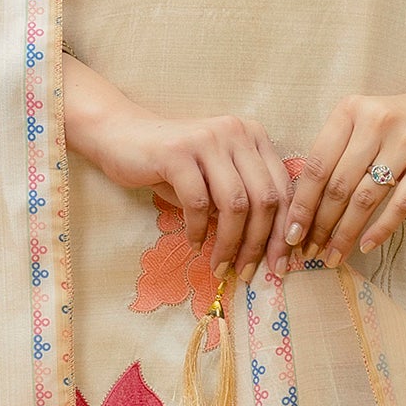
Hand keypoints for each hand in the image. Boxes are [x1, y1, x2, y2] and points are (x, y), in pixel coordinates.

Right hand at [62, 58, 292, 277]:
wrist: (121, 135)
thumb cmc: (172, 165)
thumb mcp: (215, 179)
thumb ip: (242, 202)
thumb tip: (265, 249)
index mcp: (254, 136)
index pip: (283, 188)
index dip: (285, 230)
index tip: (281, 264)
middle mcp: (236, 132)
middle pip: (265, 198)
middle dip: (259, 243)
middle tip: (247, 272)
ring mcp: (208, 140)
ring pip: (235, 204)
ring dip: (229, 243)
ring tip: (220, 266)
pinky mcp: (177, 152)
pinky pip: (198, 202)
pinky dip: (198, 230)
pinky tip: (194, 244)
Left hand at [285, 32, 405, 267]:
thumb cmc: (398, 121)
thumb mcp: (363, 121)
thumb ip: (336, 151)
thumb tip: (301, 204)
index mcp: (351, 111)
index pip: (317, 165)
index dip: (301, 203)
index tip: (289, 233)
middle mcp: (377, 123)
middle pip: (338, 185)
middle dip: (319, 224)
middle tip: (308, 251)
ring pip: (365, 199)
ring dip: (345, 233)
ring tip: (332, 255)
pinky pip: (400, 204)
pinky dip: (380, 229)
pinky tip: (365, 246)